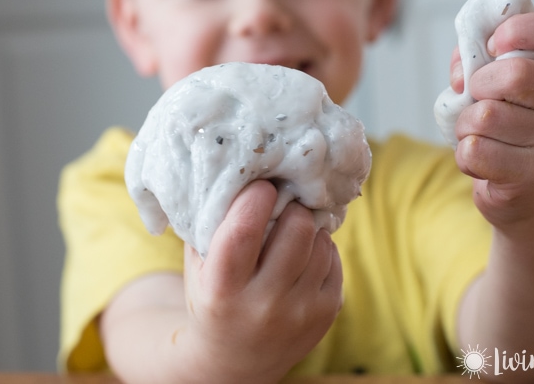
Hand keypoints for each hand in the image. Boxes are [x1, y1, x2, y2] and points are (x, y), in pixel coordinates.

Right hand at [183, 180, 342, 382]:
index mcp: (222, 289)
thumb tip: (236, 170)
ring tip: (291, 231)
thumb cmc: (213, 298)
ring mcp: (299, 312)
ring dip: (307, 227)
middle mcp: (262, 305)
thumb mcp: (199, 266)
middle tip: (283, 204)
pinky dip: (320, 248)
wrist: (235, 362)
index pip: (243, 231)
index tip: (261, 185)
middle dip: (292, 207)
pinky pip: (334, 258)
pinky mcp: (326, 314)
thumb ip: (212, 224)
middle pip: (296, 229)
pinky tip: (302, 256)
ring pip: (319, 240)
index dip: (256, 198)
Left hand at [451, 12, 533, 227]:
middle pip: (516, 74)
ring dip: (465, 124)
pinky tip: (483, 161)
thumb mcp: (496, 85)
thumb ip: (477, 61)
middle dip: (480, 84)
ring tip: (479, 134)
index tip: (493, 45)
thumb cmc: (506, 127)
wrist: (527, 195)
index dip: (519, 30)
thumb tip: (463, 73)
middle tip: (478, 97)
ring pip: (486, 116)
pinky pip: (475, 151)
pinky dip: (464, 155)